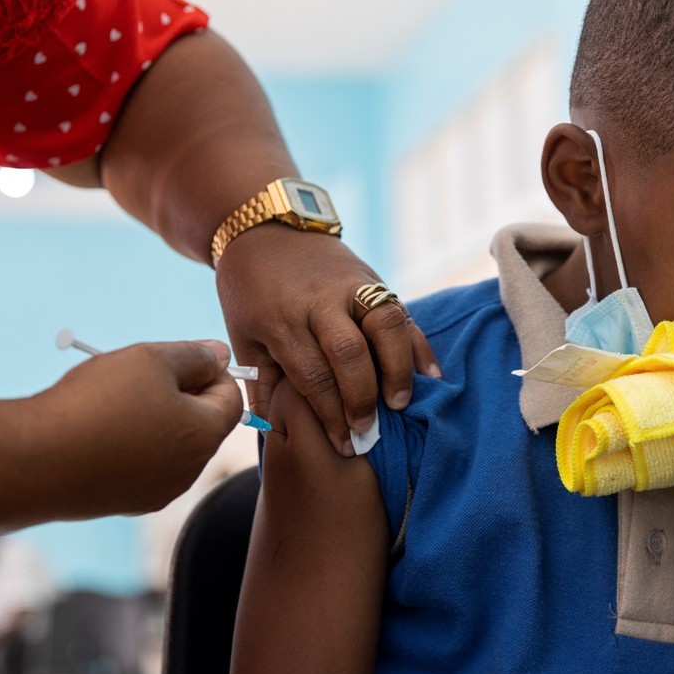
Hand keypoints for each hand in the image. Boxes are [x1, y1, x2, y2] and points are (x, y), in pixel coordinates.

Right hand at [30, 340, 242, 518]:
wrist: (31, 463)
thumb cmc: (97, 404)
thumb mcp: (151, 360)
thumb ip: (194, 355)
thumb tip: (218, 354)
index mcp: (205, 436)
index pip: (231, 396)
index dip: (209, 369)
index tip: (173, 357)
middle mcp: (188, 471)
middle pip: (200, 422)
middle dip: (178, 393)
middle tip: (136, 376)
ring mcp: (154, 492)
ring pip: (166, 443)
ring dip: (149, 418)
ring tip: (108, 401)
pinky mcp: (120, 503)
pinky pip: (136, 464)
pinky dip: (124, 443)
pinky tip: (92, 431)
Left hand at [215, 224, 438, 456]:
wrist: (266, 229)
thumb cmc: (250, 291)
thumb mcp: (243, 335)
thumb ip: (262, 382)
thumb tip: (274, 429)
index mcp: (282, 320)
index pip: (313, 375)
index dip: (331, 415)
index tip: (344, 445)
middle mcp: (319, 302)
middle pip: (349, 352)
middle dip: (363, 397)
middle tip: (370, 430)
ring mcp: (350, 286)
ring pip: (384, 325)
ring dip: (398, 368)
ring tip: (401, 403)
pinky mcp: (372, 278)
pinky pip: (401, 311)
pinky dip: (418, 343)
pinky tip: (430, 374)